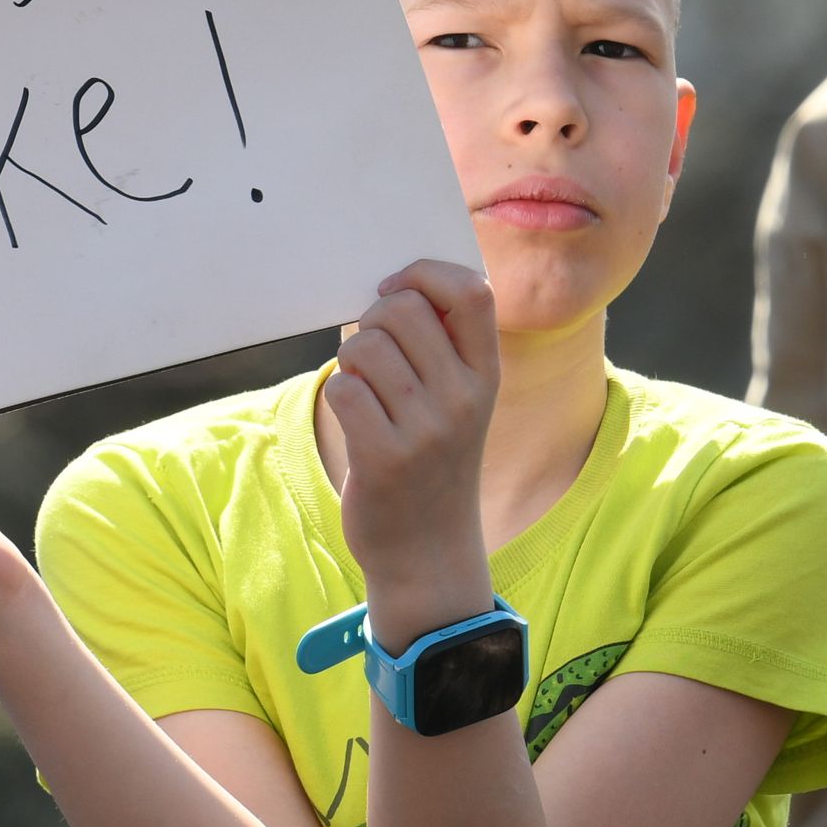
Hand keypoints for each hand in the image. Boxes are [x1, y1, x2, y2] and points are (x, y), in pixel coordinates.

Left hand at [321, 260, 500, 638]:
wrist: (428, 553)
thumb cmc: (429, 462)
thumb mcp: (456, 403)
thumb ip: (435, 346)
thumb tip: (387, 285)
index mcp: (487, 374)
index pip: (472, 291)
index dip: (426, 273)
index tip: (396, 289)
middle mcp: (465, 398)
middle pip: (402, 309)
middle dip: (371, 319)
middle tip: (372, 354)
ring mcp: (428, 429)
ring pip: (364, 347)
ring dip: (350, 363)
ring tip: (365, 394)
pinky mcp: (386, 457)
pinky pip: (342, 389)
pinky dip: (339, 396)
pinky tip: (356, 423)